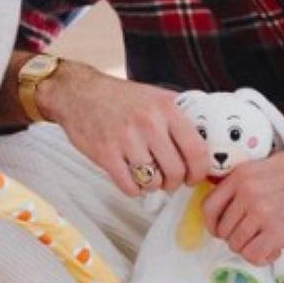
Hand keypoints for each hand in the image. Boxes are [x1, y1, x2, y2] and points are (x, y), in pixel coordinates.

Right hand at [39, 62, 208, 195]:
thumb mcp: (155, 96)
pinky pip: (130, 186)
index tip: (195, 176)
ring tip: (149, 176)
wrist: (78, 93)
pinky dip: (134, 189)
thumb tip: (205, 136)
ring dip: (153, 186)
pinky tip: (132, 178)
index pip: (197, 150)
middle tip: (170, 181)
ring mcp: (126, 140)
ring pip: (153, 182)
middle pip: (176, 171)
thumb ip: (179, 114)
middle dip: (176, 183)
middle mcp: (148, 124)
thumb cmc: (118, 97)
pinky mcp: (105, 155)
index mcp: (166, 109)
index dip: (199, 171)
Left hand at [201, 152, 283, 264]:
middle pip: (223, 229)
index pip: (209, 205)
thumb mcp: (274, 164)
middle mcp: (247, 193)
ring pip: (237, 244)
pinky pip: (253, 255)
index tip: (220, 229)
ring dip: (250, 248)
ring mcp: (260, 213)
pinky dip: (261, 258)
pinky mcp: (276, 232)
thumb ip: (251, 178)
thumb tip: (235, 192)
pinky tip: (274, 251)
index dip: (213, 223)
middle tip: (252, 238)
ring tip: (268, 243)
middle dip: (236, 238)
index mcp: (243, 175)